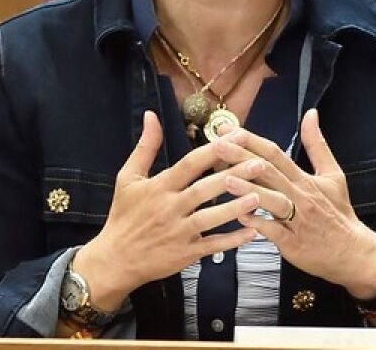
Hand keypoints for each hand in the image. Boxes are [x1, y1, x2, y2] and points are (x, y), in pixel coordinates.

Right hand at [72, 111, 261, 310]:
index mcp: (159, 187)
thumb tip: (151, 115)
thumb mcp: (128, 177)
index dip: (213, 150)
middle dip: (234, 176)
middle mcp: (170, 208)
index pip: (189, 165)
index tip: (236, 137)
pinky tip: (253, 231)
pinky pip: (213, 246)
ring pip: (211, 219)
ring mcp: (179, 233)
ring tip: (259, 196)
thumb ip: (145, 146)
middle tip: (260, 164)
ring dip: (235, 207)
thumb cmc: (123, 216)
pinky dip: (233, 240)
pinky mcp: (185, 254)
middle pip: (205, 189)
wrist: (114, 260)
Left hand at [214, 109, 375, 299]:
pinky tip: (240, 216)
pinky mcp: (294, 243)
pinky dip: (258, 223)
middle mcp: (300, 196)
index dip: (251, 140)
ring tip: (225, 180)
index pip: (275, 153)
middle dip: (241, 157)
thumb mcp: (332, 174)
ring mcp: (297, 220)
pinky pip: (274, 231)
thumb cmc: (338, 213)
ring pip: (272, 201)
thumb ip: (317, 144)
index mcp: (305, 179)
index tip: (228, 130)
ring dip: (249, 190)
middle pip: (269, 171)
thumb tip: (311, 114)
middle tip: (217, 145)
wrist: (353, 252)